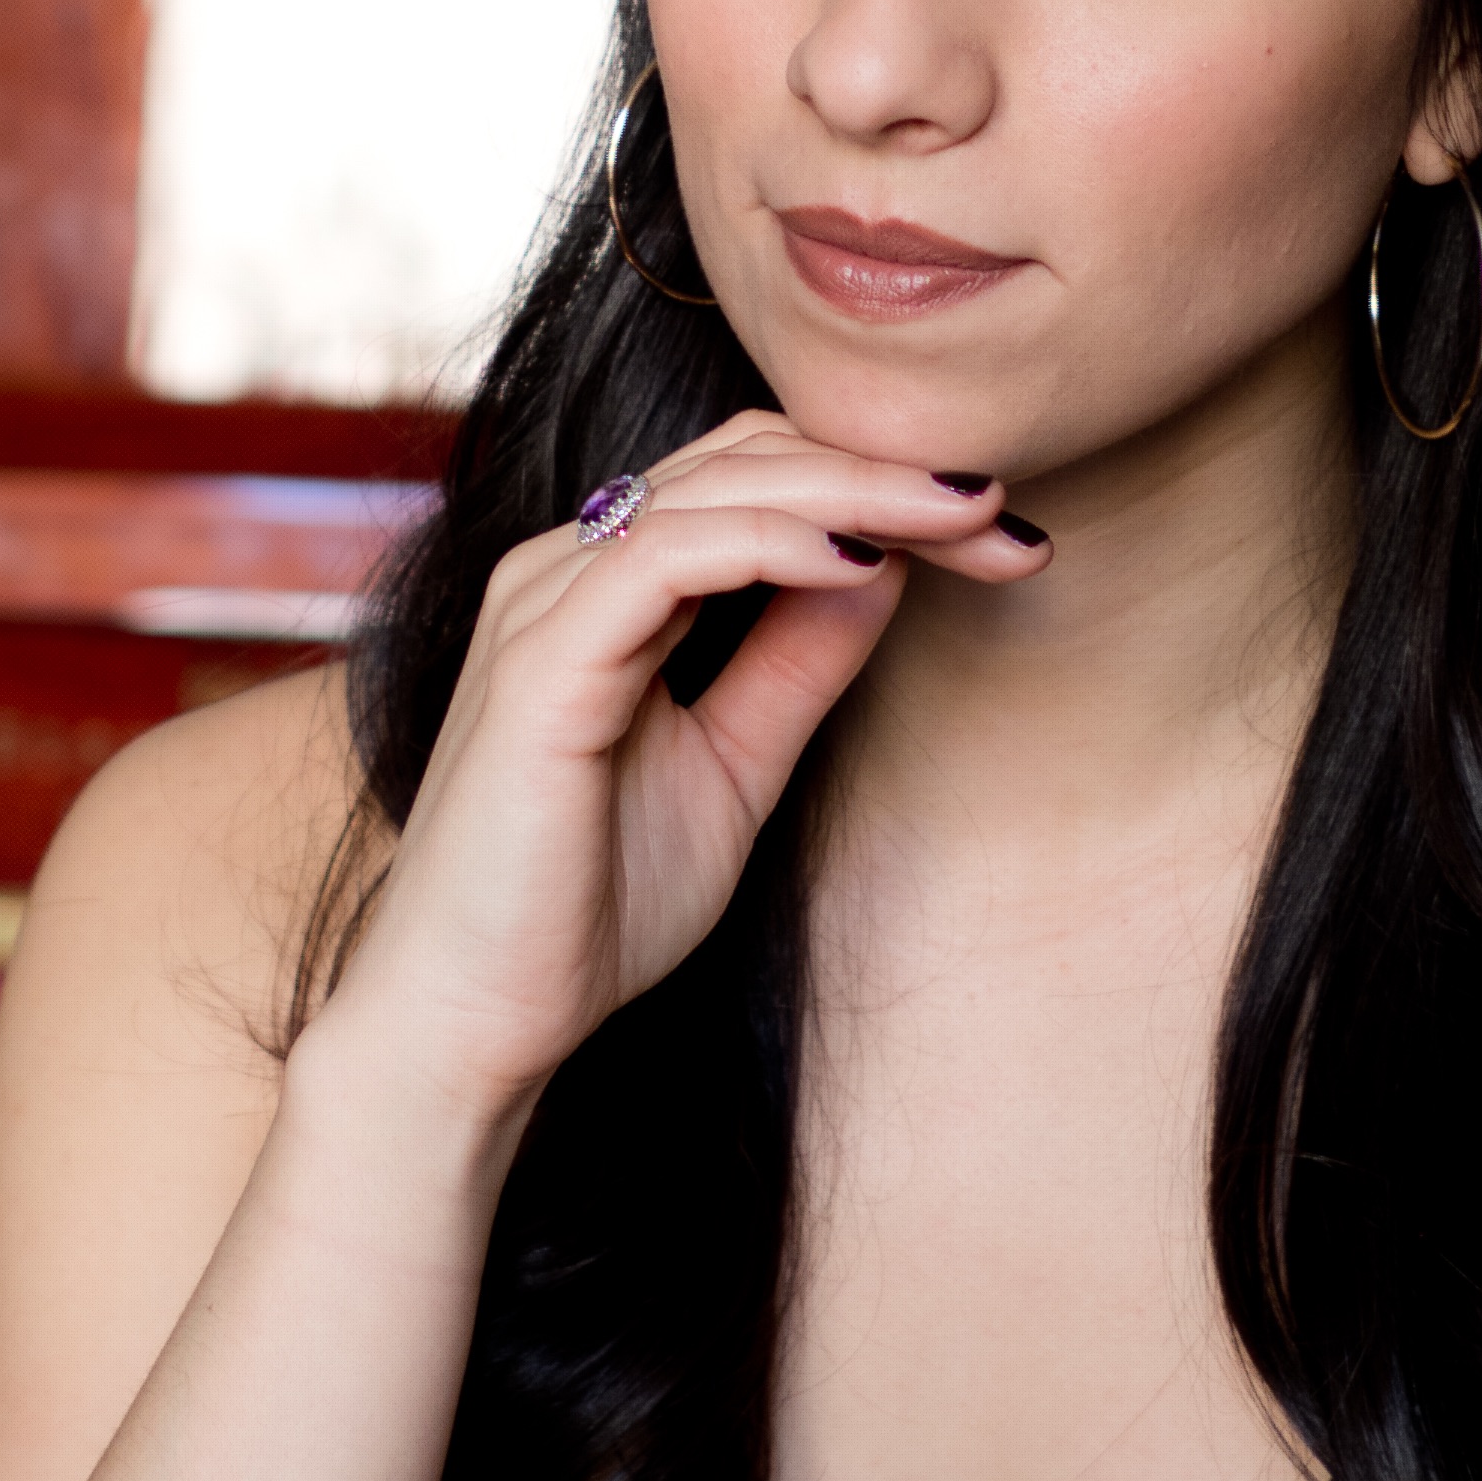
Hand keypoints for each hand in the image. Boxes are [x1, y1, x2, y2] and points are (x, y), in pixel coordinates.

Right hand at [295, 411, 1043, 1148]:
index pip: (753, 476)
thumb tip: (886, 566)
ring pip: (715, 489)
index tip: (1000, 531)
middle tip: (1006, 509)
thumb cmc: (584, 907)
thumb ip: (796, 665)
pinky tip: (861, 561)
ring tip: (966, 518)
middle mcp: (564, 569)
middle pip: (746, 459)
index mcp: (605, 586)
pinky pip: (664, 559)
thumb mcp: (734, 768)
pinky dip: (772, 543)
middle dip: (889, 473)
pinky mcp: (538, 663)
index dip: (878, 482)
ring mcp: (543, 605)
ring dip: (854, 492)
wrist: (474, 1022)